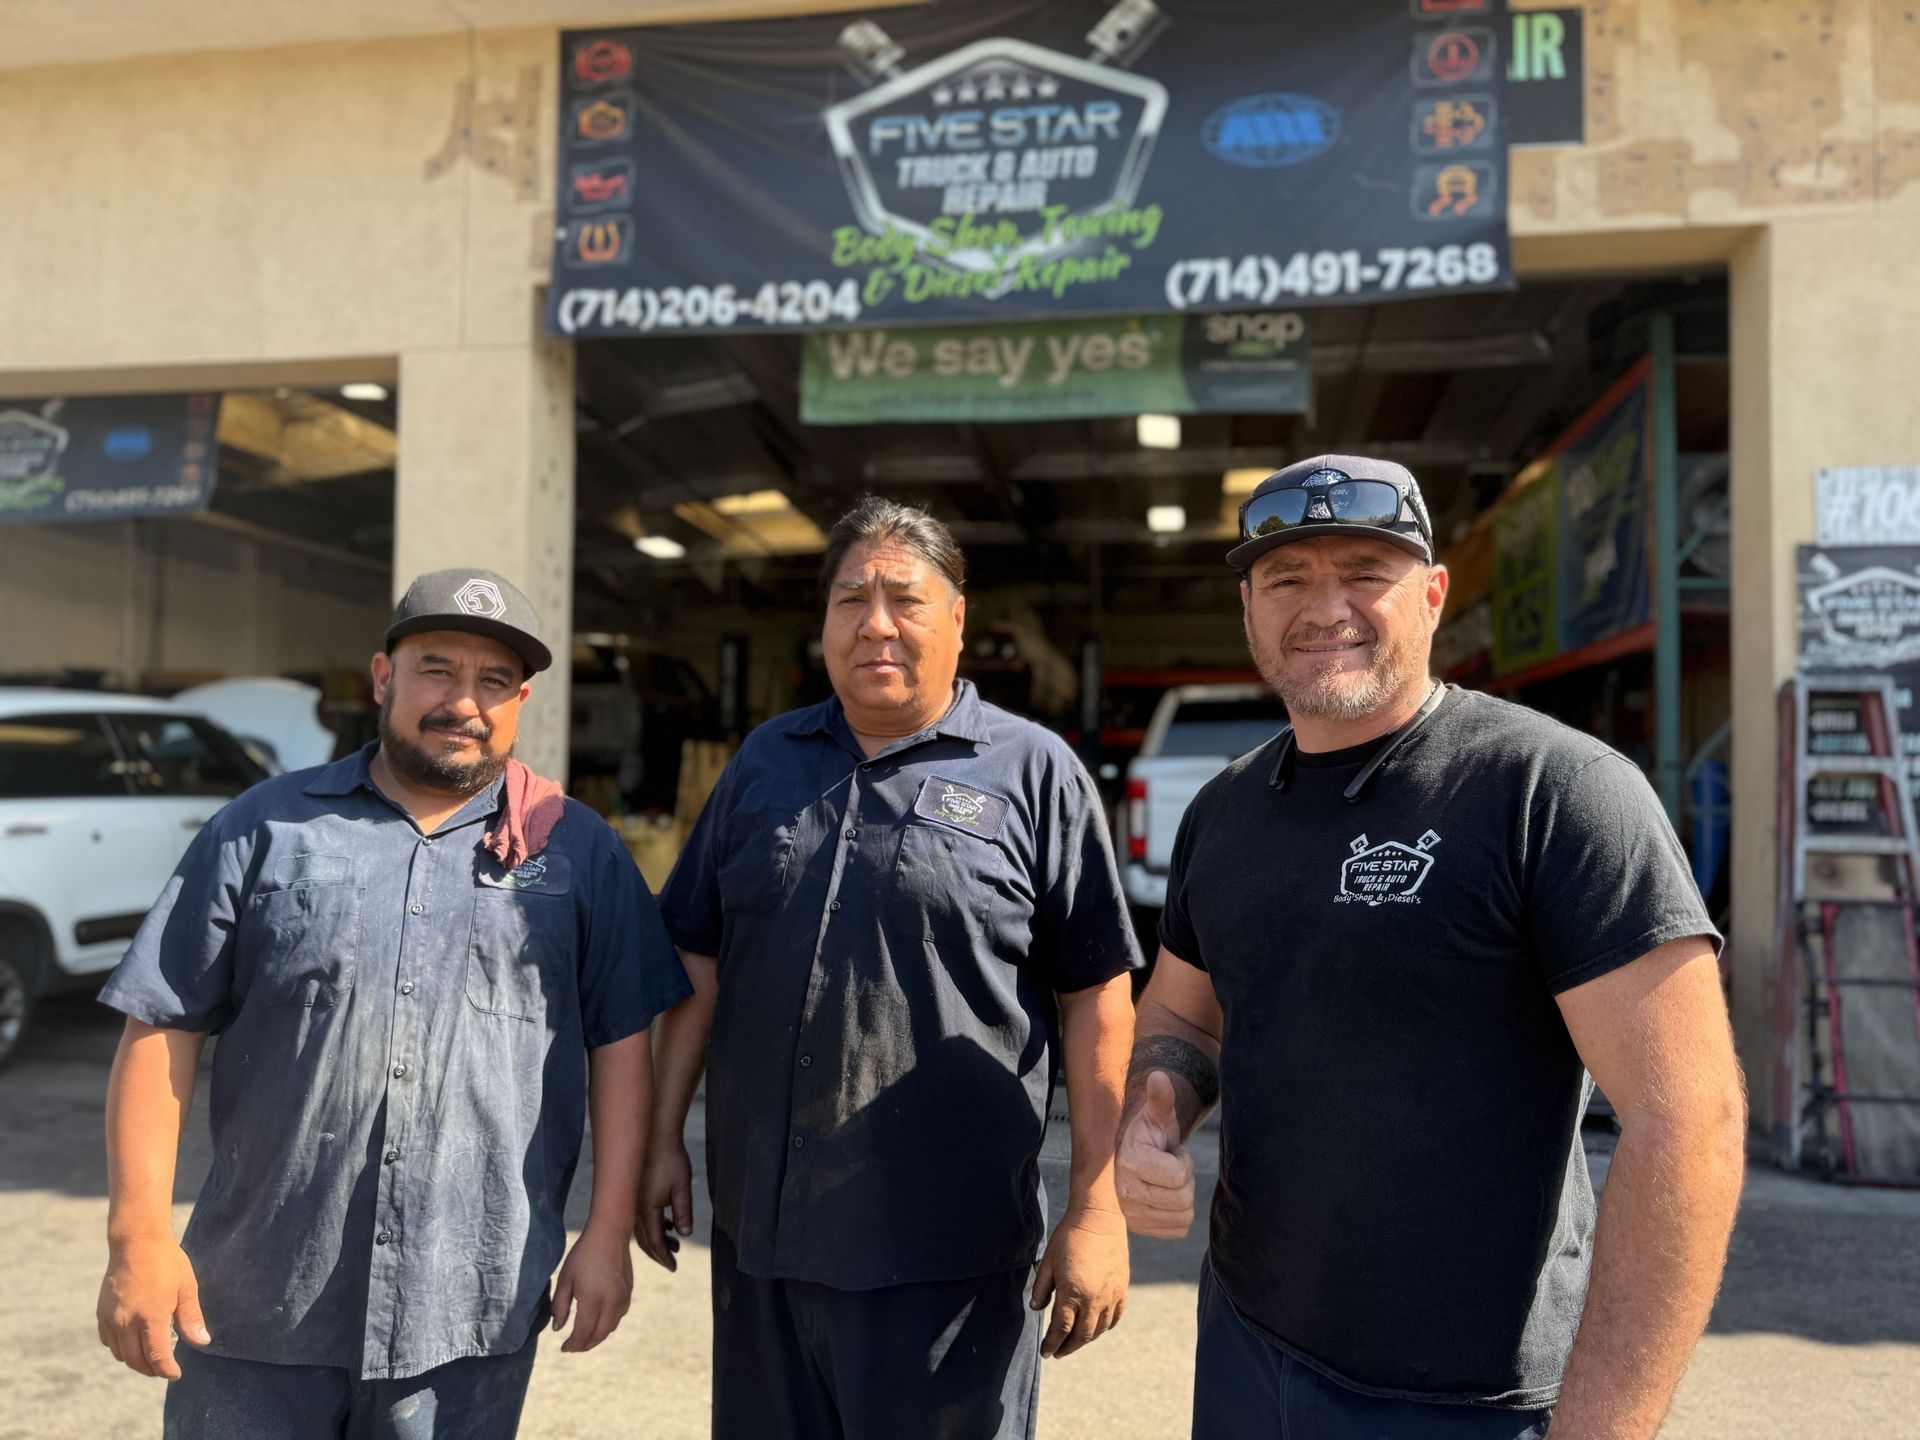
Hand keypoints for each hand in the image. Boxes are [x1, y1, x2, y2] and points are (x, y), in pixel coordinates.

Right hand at [97, 1234, 209, 1378]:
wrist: (136, 1242)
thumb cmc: (166, 1262)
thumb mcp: (186, 1288)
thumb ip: (192, 1319)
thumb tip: (202, 1342)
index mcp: (150, 1317)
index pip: (157, 1357)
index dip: (167, 1370)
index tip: (176, 1373)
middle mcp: (126, 1322)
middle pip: (136, 1361)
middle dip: (151, 1370)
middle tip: (164, 1369)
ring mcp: (110, 1319)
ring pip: (120, 1354)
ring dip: (135, 1361)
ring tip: (151, 1357)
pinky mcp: (101, 1313)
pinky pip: (109, 1342)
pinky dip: (120, 1349)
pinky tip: (132, 1343)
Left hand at [552, 1225, 632, 1353]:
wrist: (610, 1233)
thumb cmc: (583, 1254)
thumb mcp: (565, 1279)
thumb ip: (560, 1306)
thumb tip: (558, 1329)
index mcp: (593, 1299)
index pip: (583, 1333)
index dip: (573, 1344)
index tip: (563, 1347)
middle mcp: (611, 1302)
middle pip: (599, 1335)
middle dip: (584, 1345)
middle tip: (572, 1347)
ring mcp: (623, 1298)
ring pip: (610, 1328)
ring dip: (597, 1336)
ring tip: (584, 1337)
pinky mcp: (628, 1292)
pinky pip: (618, 1317)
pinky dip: (607, 1325)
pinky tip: (598, 1322)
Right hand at [634, 1134, 693, 1272]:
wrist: (654, 1133)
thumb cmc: (671, 1158)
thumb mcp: (682, 1186)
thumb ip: (683, 1212)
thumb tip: (684, 1234)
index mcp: (646, 1208)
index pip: (654, 1241)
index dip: (664, 1256)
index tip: (674, 1267)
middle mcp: (635, 1207)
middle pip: (644, 1239)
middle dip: (658, 1252)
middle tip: (672, 1262)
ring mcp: (632, 1200)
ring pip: (641, 1228)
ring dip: (657, 1238)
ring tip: (675, 1243)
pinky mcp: (634, 1193)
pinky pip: (641, 1217)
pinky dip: (653, 1225)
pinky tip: (667, 1223)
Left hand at [1029, 1206, 1128, 1358]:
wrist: (1099, 1217)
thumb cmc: (1069, 1236)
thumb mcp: (1049, 1261)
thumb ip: (1041, 1288)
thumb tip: (1036, 1309)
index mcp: (1072, 1292)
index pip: (1061, 1329)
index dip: (1052, 1343)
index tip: (1045, 1352)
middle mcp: (1094, 1298)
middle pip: (1081, 1335)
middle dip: (1068, 1347)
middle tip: (1058, 1352)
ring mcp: (1111, 1294)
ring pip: (1099, 1329)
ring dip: (1086, 1339)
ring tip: (1075, 1341)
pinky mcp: (1122, 1288)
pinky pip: (1115, 1317)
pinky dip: (1105, 1327)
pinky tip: (1097, 1328)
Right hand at [1116, 1070, 1196, 1238]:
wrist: (1138, 1152)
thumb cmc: (1152, 1131)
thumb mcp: (1159, 1114)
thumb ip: (1161, 1098)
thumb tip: (1159, 1076)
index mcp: (1130, 1164)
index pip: (1179, 1177)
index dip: (1183, 1162)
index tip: (1171, 1152)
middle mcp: (1124, 1194)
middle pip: (1183, 1200)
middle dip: (1184, 1180)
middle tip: (1170, 1166)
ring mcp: (1131, 1216)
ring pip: (1183, 1217)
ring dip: (1182, 1197)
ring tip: (1167, 1180)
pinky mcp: (1141, 1228)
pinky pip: (1179, 1230)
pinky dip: (1179, 1214)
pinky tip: (1166, 1195)